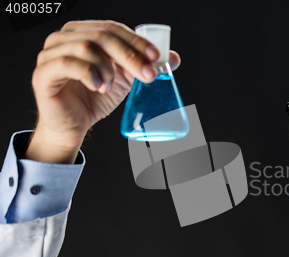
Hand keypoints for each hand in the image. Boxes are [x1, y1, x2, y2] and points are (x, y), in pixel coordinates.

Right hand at [27, 20, 180, 163]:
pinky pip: (67, 64)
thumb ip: (144, 65)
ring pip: (86, 47)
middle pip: (102, 35)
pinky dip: (89, 74)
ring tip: (111, 86)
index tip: (156, 57)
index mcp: (83, 33)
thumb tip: (174, 58)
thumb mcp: (125, 79)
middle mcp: (64, 38)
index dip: (136, 41)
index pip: (113, 28)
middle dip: (130, 55)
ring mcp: (51, 53)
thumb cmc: (96, 98)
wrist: (74, 125)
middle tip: (148, 75)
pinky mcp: (43, 73)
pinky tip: (99, 87)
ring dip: (107, 67)